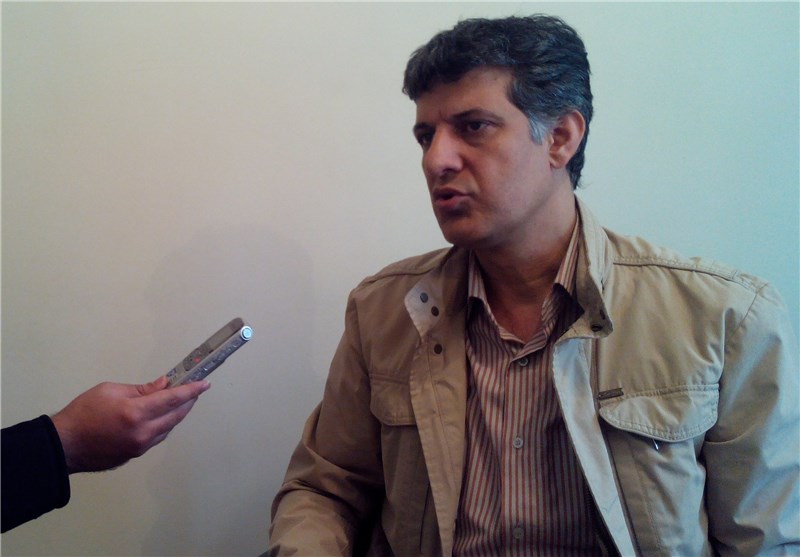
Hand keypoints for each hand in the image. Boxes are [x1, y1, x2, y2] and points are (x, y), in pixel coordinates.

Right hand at [51, 376, 210, 472]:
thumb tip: (164, 384)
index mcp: (136, 413)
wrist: (64, 445)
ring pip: (168, 428)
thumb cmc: (83, 412)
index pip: (173, 399)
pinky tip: (161, 416)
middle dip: (188, 402)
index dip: (191, 390)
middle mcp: (143, 432)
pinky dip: (164, 425)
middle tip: (195, 390)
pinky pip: (157, 437)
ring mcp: (140, 447)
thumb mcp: (110, 391)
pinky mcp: (135, 455)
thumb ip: (141, 389)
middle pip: (176, 416)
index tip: (205, 383)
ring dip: (176, 414)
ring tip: (179, 401)